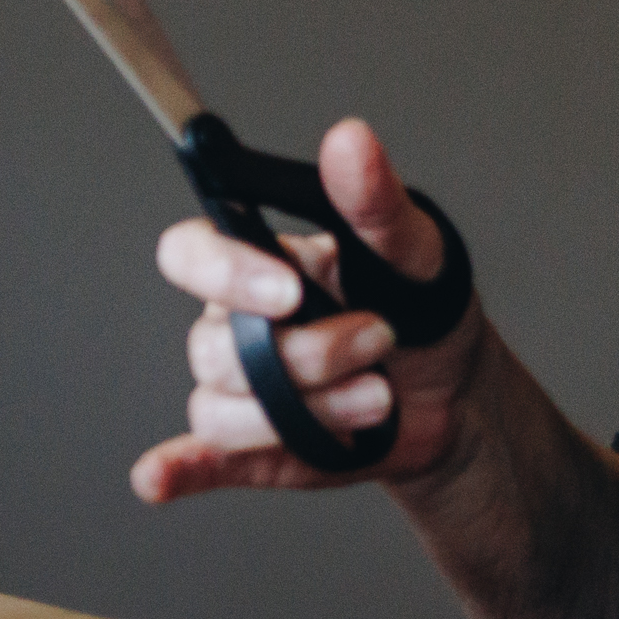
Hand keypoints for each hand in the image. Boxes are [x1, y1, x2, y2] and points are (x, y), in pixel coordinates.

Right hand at [132, 119, 483, 501]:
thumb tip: (350, 139)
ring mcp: (241, 389)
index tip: (290, 293)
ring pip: (225, 407)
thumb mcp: (414, 249)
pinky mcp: (254, 448)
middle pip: (216, 348)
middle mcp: (234, 324)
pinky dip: (176, 469)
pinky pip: (198, 458)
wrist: (461, 397)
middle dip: (308, 354)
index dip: (227, 275)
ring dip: (312, 409)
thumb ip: (374, 200)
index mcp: (258, 263)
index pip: (192, 254)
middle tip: (380, 338)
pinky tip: (157, 479)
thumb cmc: (426, 309)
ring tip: (379, 398)